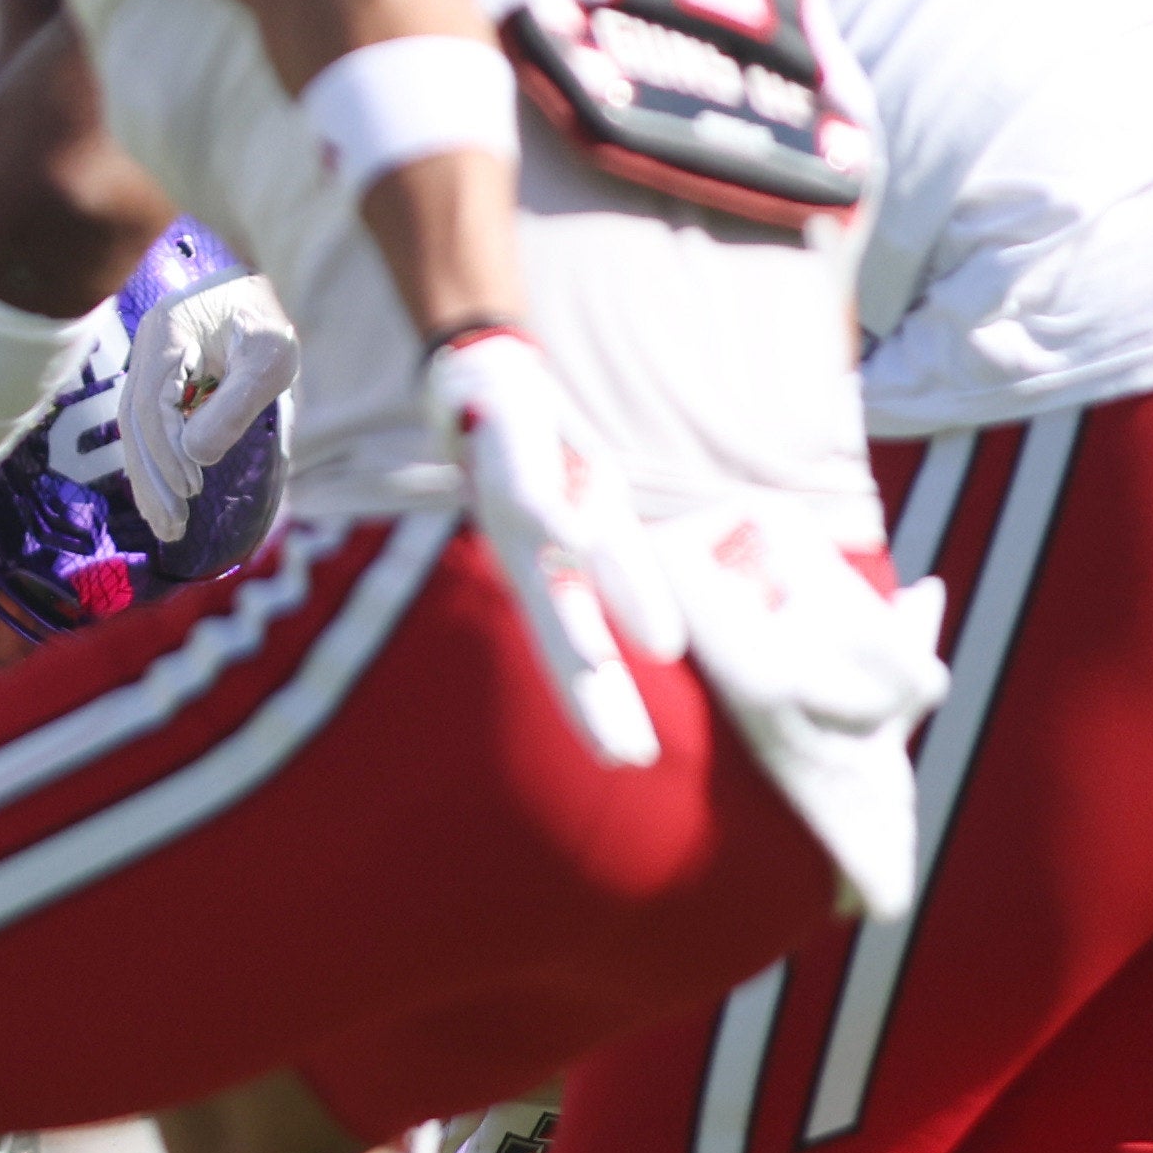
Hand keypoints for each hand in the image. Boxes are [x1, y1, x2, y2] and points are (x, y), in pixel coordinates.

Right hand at [118, 273, 296, 539]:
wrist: (258, 286)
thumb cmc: (268, 320)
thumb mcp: (268, 360)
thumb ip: (233, 406)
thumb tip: (194, 457)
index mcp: (166, 336)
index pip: (152, 406)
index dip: (168, 453)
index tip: (192, 488)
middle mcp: (144, 347)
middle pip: (135, 423)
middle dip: (152, 479)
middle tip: (172, 526)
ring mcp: (145, 362)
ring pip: (135, 429)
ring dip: (149, 478)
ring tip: (166, 524)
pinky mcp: (155, 378)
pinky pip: (146, 424)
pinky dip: (154, 462)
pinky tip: (163, 494)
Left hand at [418, 322, 677, 768]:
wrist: (490, 392)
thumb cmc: (547, 468)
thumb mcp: (596, 524)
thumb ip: (624, 584)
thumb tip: (661, 649)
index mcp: (551, 577)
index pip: (577, 653)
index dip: (598, 706)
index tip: (626, 760)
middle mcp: (530, 561)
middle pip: (563, 636)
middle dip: (591, 695)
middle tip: (623, 755)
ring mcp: (520, 519)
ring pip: (549, 577)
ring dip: (575, 616)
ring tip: (601, 668)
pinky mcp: (520, 470)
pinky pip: (542, 498)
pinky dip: (561, 519)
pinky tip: (580, 544)